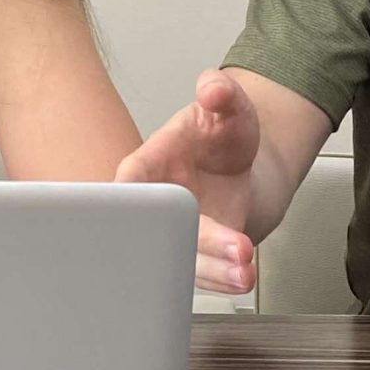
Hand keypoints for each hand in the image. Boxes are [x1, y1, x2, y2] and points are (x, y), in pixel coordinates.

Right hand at [120, 68, 263, 294]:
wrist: (236, 169)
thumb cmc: (220, 137)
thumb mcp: (227, 107)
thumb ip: (220, 93)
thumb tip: (214, 89)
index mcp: (143, 169)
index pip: (125, 187)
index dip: (132, 203)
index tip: (156, 214)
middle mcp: (152, 208)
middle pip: (157, 233)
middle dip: (192, 243)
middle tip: (231, 246)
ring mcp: (171, 238)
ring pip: (180, 262)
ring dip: (212, 270)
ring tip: (243, 269)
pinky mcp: (192, 260)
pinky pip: (199, 276)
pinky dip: (221, 280)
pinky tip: (242, 276)